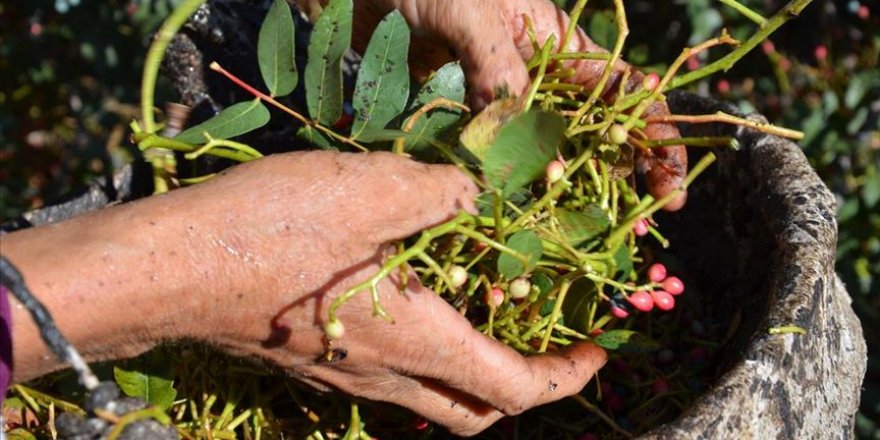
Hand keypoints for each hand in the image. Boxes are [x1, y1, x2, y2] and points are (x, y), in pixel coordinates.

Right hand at [4, 151, 605, 435]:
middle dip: (526, 387)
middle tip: (548, 342)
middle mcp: (386, 375)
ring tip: (488, 316)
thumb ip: (443, 191)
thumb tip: (478, 193)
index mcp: (418, 342)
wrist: (166, 268)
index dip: (569, 375)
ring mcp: (344, 376)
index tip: (600, 349)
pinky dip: (425, 355)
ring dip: (474, 371)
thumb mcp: (372, 188)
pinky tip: (412, 300)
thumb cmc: (271, 233)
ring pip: (429, 399)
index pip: (516, 389)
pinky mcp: (312, 359)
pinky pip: (388, 376)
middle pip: (475, 413)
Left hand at [299, 0, 687, 209]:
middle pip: (593, 135)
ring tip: (576, 239)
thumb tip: (532, 150)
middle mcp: (535, 80)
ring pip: (540, 158)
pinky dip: (497, 191)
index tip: (669, 187)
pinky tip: (505, 222)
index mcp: (558, 45)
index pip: (627, 93)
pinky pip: (485, 162)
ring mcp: (495, 105)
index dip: (656, 138)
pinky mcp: (458, 122)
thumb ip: (500, 71)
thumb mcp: (470, 14)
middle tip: (635, 231)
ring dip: (559, 197)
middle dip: (620, 180)